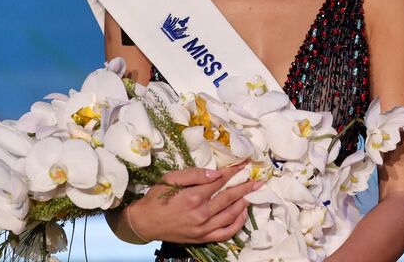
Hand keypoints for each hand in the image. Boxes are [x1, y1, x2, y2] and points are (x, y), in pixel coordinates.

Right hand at [123, 162, 262, 244]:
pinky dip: (237, 225)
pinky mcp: (202, 238)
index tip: (245, 165)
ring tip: (252, 195)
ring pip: (230, 215)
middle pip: (229, 198)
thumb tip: (216, 173)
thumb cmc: (157, 198)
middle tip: (258, 181)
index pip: (220, 181)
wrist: (145, 222)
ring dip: (244, 204)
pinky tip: (242, 215)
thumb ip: (194, 174)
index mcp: (193, 196)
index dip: (234, 172)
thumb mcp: (170, 179)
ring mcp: (203, 227)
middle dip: (245, 187)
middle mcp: (201, 213)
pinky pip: (225, 233)